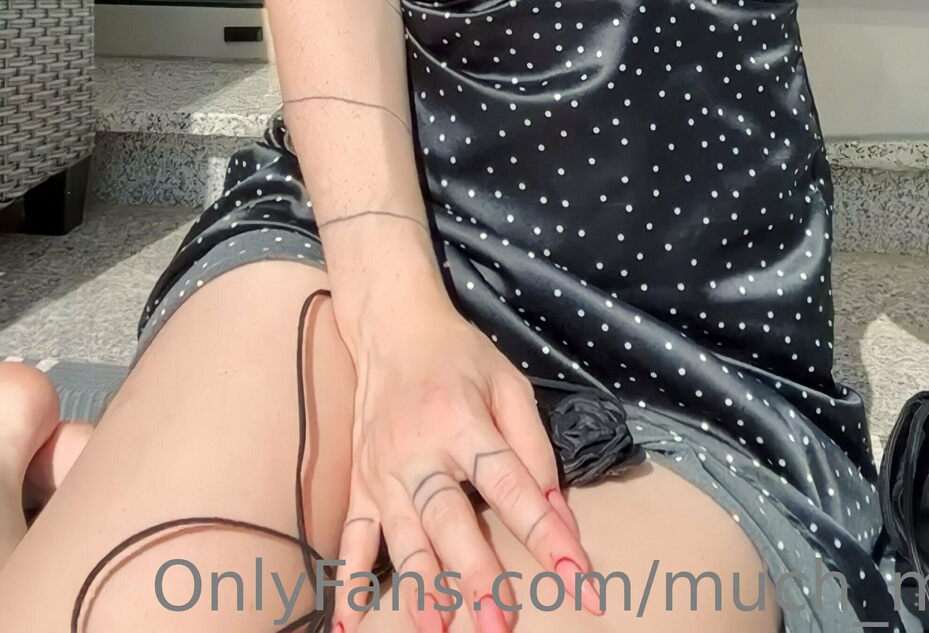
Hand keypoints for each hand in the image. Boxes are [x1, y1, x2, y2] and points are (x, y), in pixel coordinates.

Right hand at [333, 298, 602, 631]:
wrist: (391, 328)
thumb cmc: (459, 357)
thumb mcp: (509, 383)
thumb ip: (533, 446)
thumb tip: (556, 511)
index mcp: (462, 420)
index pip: (511, 483)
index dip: (545, 531)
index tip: (577, 576)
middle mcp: (418, 450)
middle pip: (450, 518)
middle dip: (476, 574)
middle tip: (500, 624)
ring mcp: (383, 471)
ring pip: (403, 537)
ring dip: (420, 587)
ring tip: (436, 630)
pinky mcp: (360, 483)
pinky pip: (352, 537)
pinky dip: (349, 582)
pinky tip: (350, 624)